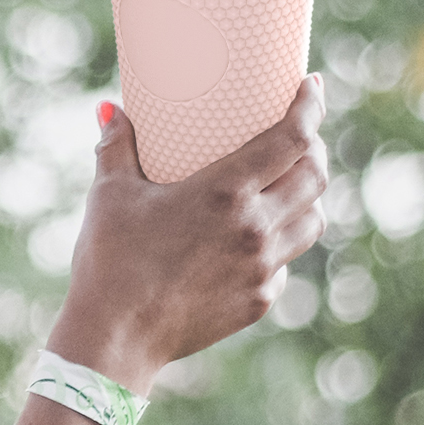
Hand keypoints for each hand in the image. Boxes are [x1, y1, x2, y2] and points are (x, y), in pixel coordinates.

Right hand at [42, 75, 328, 396]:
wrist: (116, 337)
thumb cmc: (109, 260)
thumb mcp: (109, 195)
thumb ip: (116, 146)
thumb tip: (110, 110)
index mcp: (224, 191)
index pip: (291, 138)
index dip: (310, 107)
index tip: (313, 86)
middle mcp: (255, 227)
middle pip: (314, 176)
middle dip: (314, 147)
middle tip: (300, 133)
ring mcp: (262, 268)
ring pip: (313, 221)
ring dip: (308, 196)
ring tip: (289, 183)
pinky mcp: (258, 300)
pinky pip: (285, 262)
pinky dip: (280, 242)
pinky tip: (257, 238)